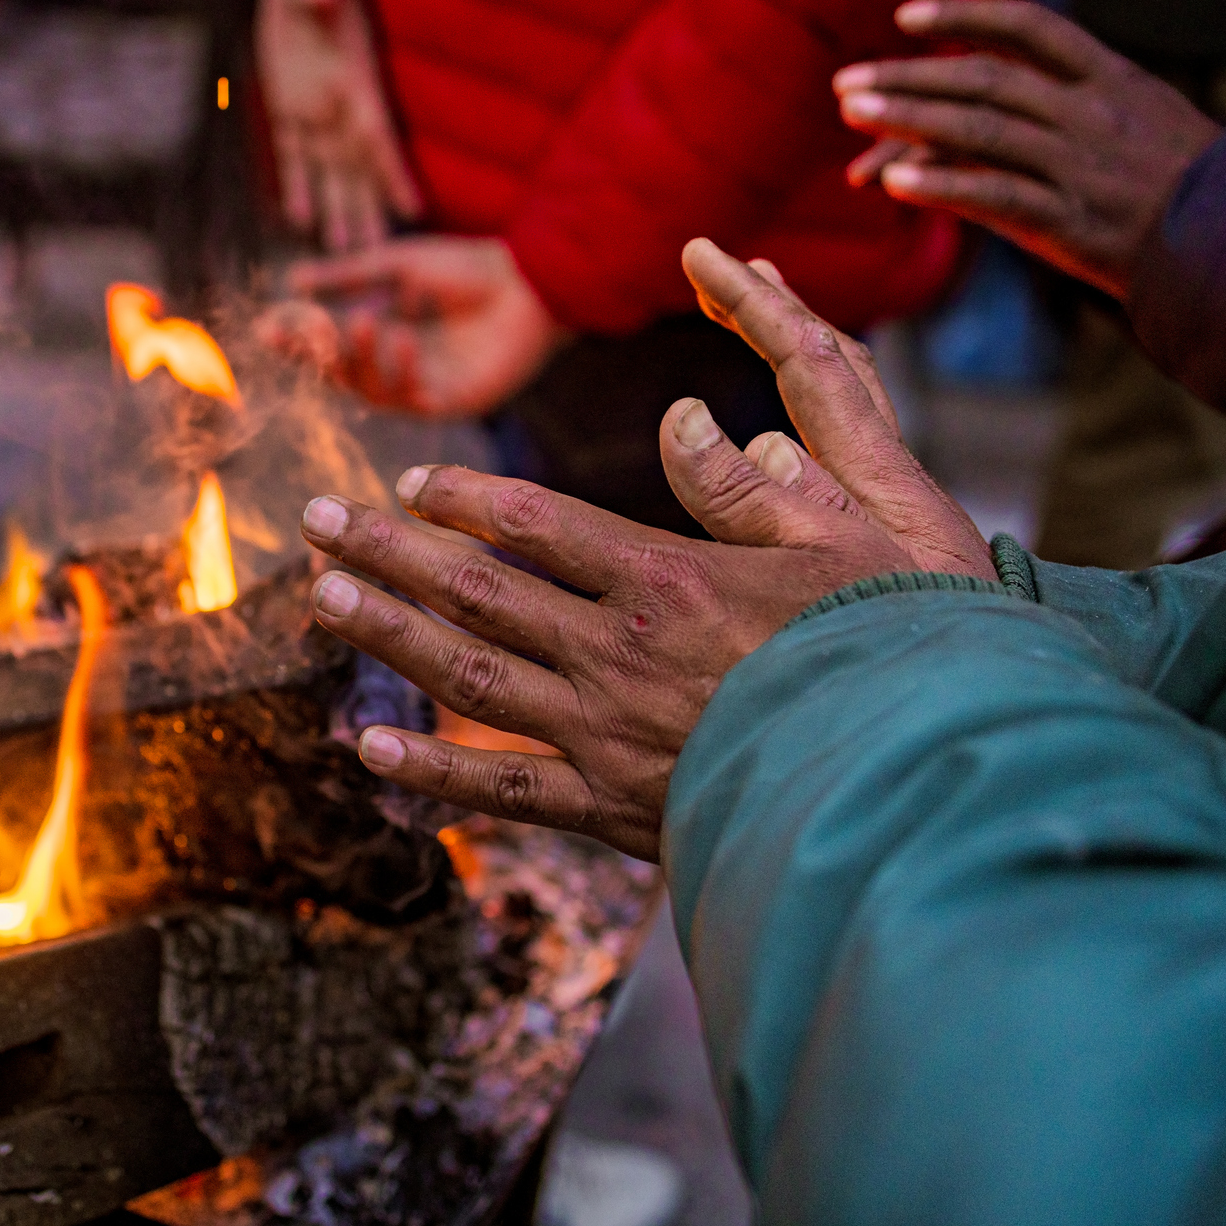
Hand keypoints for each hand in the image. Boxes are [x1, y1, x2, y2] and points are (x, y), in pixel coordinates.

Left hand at [257, 0, 423, 251]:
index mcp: (356, 84)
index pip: (380, 139)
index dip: (395, 174)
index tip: (415, 212)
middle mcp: (341, 109)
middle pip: (359, 173)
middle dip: (368, 215)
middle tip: (378, 263)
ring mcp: (316, 115)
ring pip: (330, 176)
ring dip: (336, 213)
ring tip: (342, 255)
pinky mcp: (288, 113)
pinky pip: (292, 159)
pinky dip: (295, 187)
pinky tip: (297, 220)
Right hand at [262, 235, 567, 416]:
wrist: (529, 280)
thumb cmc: (468, 268)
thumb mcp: (398, 265)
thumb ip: (349, 275)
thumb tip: (291, 280)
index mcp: (378, 335)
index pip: (325, 345)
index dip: (295, 340)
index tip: (266, 329)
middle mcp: (393, 368)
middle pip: (339, 374)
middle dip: (315, 355)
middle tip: (302, 331)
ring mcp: (420, 388)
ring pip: (370, 391)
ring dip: (359, 358)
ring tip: (359, 319)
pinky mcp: (451, 402)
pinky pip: (412, 398)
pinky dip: (403, 368)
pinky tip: (404, 336)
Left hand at [296, 241, 993, 859]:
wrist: (906, 794)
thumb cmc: (891, 659)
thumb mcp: (849, 546)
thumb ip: (752, 486)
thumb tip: (684, 418)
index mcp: (669, 581)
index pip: (536, 522)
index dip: (463, 496)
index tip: (411, 479)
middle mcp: (617, 653)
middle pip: (476, 589)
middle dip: (388, 548)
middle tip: (319, 518)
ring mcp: (604, 734)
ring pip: (470, 674)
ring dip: (389, 632)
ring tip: (325, 596)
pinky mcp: (610, 808)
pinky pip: (503, 789)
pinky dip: (433, 771)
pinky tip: (369, 751)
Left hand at [833, 0, 1220, 300]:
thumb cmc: (1183, 187)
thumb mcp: (1144, 117)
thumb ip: (1078, 100)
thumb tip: (998, 97)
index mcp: (1110, 78)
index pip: (1028, 28)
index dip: (965, 15)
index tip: (906, 18)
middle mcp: (1089, 114)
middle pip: (984, 78)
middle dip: (909, 77)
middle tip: (846, 83)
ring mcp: (1078, 167)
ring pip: (977, 130)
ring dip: (906, 119)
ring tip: (851, 113)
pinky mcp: (1067, 223)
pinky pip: (991, 196)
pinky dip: (938, 186)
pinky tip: (889, 183)